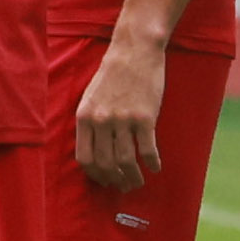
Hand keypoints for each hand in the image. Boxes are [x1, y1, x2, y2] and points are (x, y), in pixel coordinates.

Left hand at [76, 33, 167, 191]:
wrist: (132, 54)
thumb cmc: (111, 77)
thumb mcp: (90, 98)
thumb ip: (90, 123)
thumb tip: (94, 152)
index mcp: (84, 116)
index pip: (84, 157)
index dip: (94, 174)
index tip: (103, 180)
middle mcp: (101, 120)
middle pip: (106, 163)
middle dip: (115, 180)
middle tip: (123, 187)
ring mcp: (123, 120)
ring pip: (126, 161)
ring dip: (134, 177)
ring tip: (138, 182)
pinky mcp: (144, 118)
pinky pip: (148, 150)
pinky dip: (152, 164)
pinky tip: (156, 168)